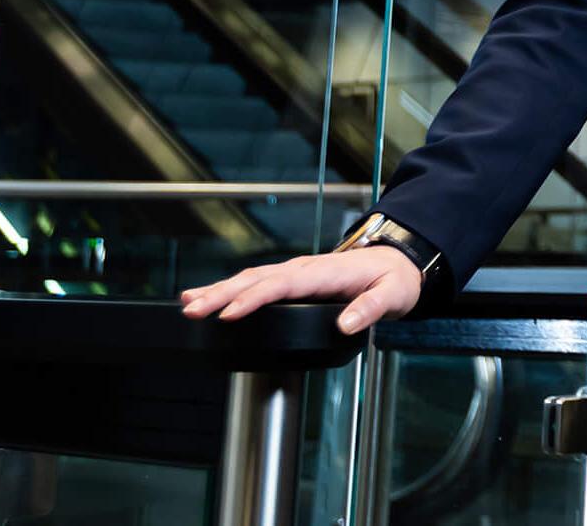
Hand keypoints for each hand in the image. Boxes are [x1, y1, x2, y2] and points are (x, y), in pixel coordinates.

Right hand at [179, 245, 423, 334]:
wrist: (398, 262)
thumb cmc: (394, 279)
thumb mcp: (392, 295)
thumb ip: (371, 309)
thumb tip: (347, 324)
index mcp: (325, 273)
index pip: (282, 285)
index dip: (254, 299)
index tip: (228, 313)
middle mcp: (305, 269)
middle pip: (256, 279)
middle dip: (221, 294)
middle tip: (191, 310)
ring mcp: (296, 272)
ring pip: (250, 278)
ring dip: (218, 289)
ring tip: (187, 303)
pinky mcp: (292, 279)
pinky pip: (256, 282)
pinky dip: (230, 288)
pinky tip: (208, 297)